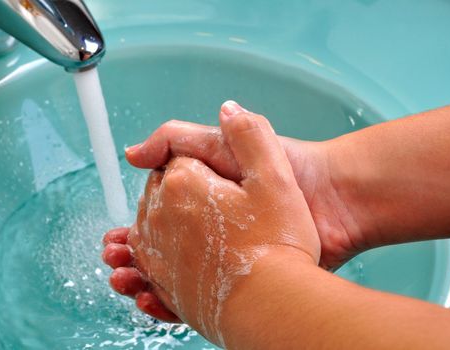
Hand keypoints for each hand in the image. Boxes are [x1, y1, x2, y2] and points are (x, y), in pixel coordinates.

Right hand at [103, 105, 319, 344]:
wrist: (335, 199)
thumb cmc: (286, 164)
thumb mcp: (222, 141)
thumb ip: (176, 139)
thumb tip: (132, 153)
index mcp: (205, 198)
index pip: (158, 214)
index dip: (135, 225)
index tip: (118, 235)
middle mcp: (213, 227)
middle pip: (161, 247)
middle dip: (133, 256)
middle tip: (114, 259)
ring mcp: (227, 254)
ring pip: (174, 273)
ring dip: (144, 278)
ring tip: (125, 278)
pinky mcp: (244, 278)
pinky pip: (201, 294)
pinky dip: (172, 300)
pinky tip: (153, 298)